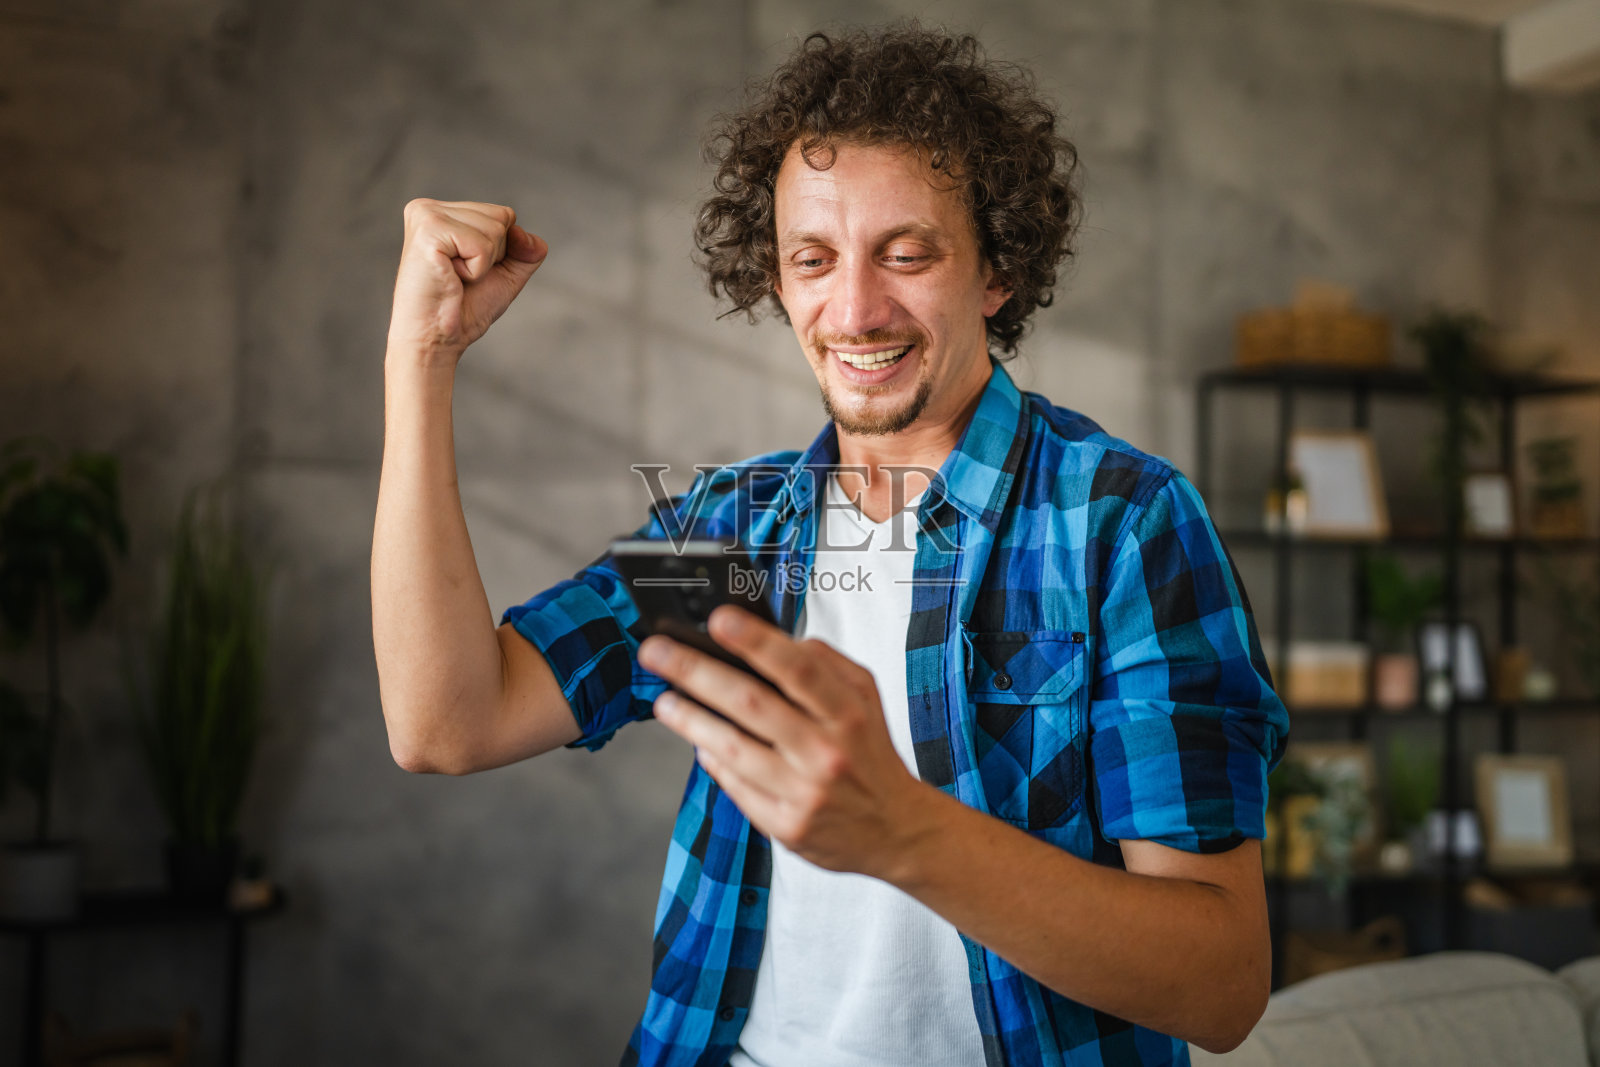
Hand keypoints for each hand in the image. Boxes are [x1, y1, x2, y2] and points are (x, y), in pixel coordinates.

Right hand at [387, 198, 548, 361]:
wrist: (435, 338)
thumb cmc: (463, 308)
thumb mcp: (504, 274)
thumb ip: (525, 250)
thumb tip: (526, 235)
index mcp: (441, 211)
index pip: (502, 214)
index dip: (499, 251)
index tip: (467, 270)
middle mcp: (428, 207)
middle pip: (501, 217)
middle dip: (492, 255)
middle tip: (459, 277)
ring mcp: (426, 215)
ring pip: (495, 229)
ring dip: (483, 264)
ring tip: (453, 277)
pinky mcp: (429, 231)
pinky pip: (482, 245)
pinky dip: (476, 270)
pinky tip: (450, 278)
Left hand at [638, 606, 931, 878]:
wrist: (897, 830)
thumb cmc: (871, 754)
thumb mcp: (866, 699)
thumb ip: (825, 664)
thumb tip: (773, 639)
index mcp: (849, 714)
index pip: (798, 669)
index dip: (756, 641)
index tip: (719, 619)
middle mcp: (826, 753)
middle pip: (751, 704)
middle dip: (696, 672)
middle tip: (658, 651)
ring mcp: (804, 793)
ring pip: (733, 748)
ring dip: (690, 720)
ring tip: (664, 700)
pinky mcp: (786, 826)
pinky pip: (736, 785)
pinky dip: (712, 758)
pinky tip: (698, 740)